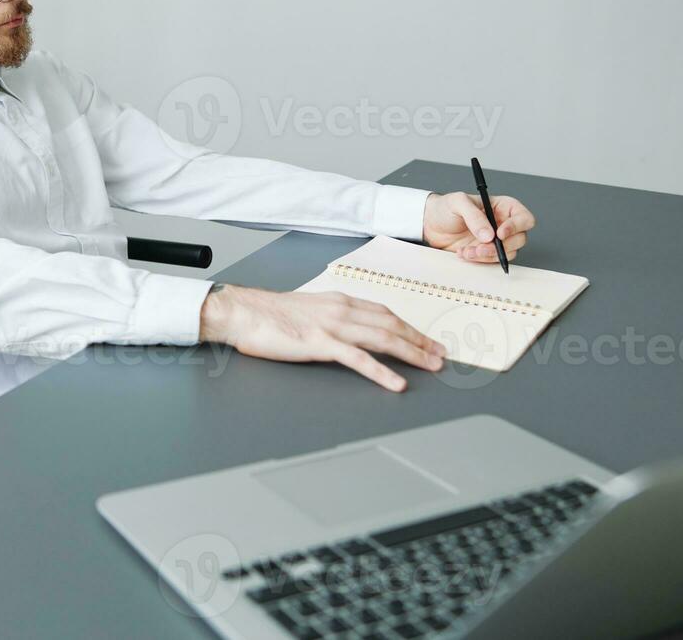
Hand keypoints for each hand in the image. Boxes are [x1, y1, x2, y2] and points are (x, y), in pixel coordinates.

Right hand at [199, 285, 445, 391]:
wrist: (242, 312)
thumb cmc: (268, 314)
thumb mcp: (307, 309)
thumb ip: (330, 317)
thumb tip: (347, 329)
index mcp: (339, 301)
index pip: (385, 313)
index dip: (410, 327)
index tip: (427, 340)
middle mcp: (341, 310)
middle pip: (392, 325)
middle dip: (420, 341)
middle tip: (440, 355)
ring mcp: (332, 326)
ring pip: (383, 339)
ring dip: (412, 353)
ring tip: (430, 366)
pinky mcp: (320, 344)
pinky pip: (358, 359)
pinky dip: (382, 372)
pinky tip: (396, 382)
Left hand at [422, 192, 535, 262]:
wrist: (430, 224)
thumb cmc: (446, 208)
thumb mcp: (458, 203)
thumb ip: (474, 216)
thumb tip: (489, 235)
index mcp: (503, 208)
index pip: (524, 218)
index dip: (516, 227)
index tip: (499, 234)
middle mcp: (503, 224)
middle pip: (520, 239)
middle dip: (500, 246)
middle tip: (481, 247)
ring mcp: (496, 240)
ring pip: (508, 253)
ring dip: (488, 255)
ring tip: (467, 250)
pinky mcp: (487, 253)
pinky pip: (493, 261)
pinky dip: (479, 260)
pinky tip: (463, 253)